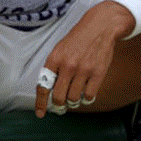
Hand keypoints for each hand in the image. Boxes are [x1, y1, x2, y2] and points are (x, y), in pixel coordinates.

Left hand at [33, 1, 130, 116]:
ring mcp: (84, 70)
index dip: (40, 103)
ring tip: (73, 99)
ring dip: (72, 102)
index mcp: (54, 59)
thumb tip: (49, 89)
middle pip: (58, 96)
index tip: (40, 113)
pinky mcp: (98, 73)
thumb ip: (54, 68)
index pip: (43, 86)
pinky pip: (89, 95)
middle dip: (58, 106)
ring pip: (74, 98)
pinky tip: (85, 95)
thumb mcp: (60, 49)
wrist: (100, 27)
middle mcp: (68, 65)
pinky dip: (86, 99)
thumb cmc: (78, 39)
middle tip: (60, 107)